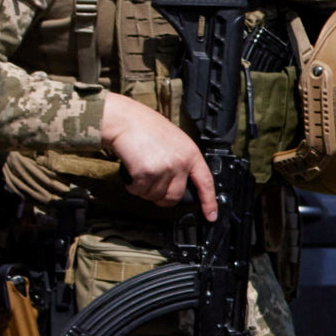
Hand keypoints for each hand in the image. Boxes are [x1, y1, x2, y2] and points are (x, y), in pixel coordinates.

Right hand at [99, 90, 215, 216]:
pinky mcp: (146, 172)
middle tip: (153, 189)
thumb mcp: (175, 140)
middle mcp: (180, 163)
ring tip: (140, 174)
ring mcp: (164, 168)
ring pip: (155, 196)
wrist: (125, 120)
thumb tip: (181, 182)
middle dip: (162, 199)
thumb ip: (182, 160)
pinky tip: (132, 175)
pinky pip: (140, 191)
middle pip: (174, 196)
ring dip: (144, 191)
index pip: (205, 182)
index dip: (209, 202)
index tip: (210, 215)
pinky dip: (133, 187)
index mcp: (191, 154)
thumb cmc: (146, 127)